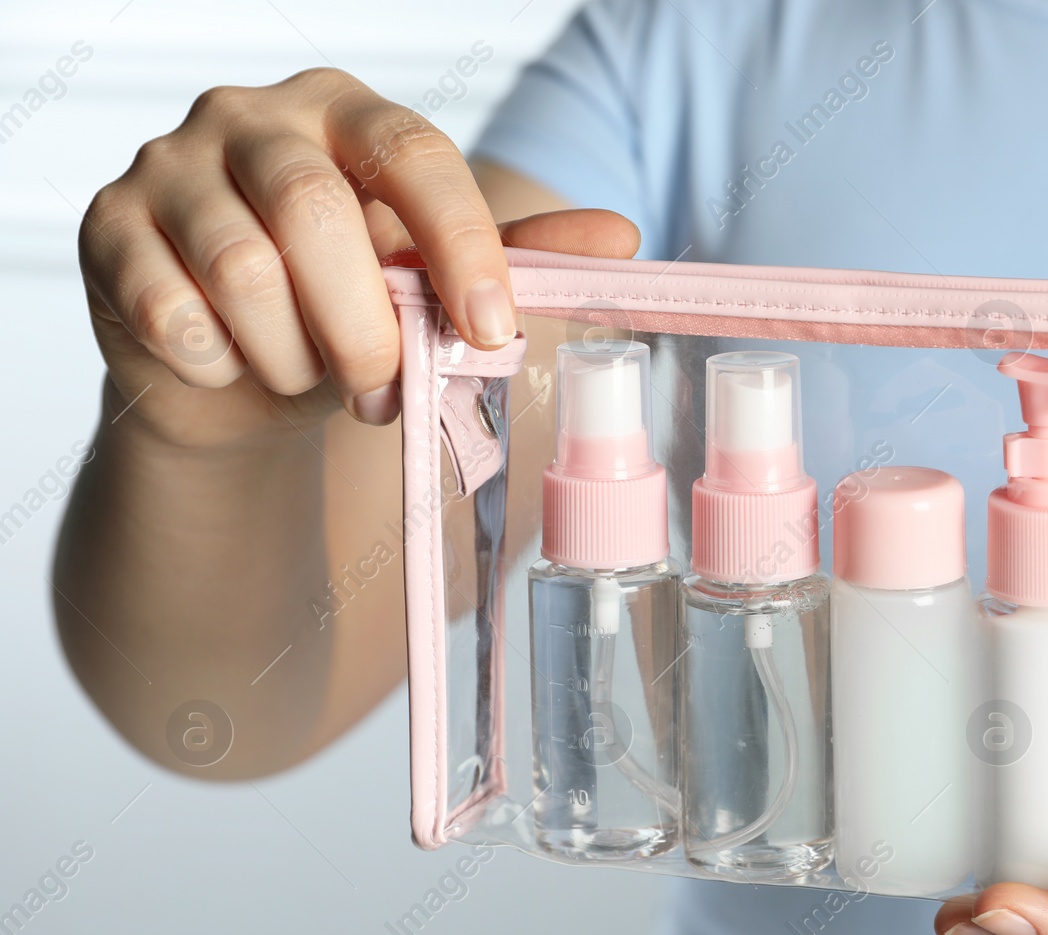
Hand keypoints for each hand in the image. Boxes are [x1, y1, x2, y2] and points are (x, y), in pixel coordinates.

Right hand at [78, 67, 637, 448]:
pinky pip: (171, 311)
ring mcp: (170, 166)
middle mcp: (251, 119)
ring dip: (294, 356)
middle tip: (384, 392)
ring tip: (315, 381)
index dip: (460, 244)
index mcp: (347, 114)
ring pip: (242, 269)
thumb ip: (517, 259)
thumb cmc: (347, 307)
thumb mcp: (432, 282)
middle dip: (365, 328)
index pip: (413, 153)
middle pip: (315, 213)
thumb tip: (621, 237)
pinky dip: (221, 364)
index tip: (490, 331)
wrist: (241, 367)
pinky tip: (237, 365)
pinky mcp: (110, 230)